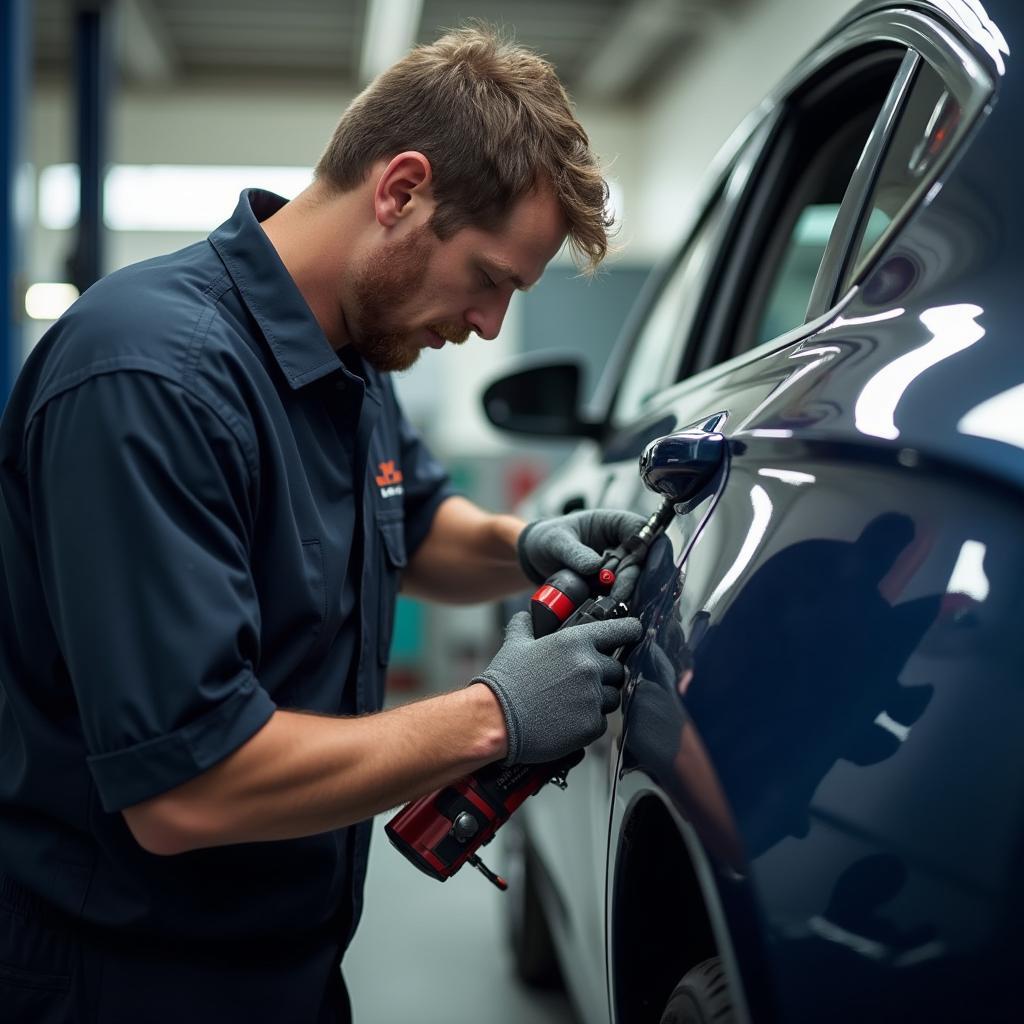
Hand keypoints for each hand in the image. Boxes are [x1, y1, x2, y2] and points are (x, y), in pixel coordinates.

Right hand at [473, 610, 642, 764]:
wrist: (496, 719)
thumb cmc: (505, 682)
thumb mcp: (515, 644)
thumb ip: (526, 625)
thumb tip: (527, 615)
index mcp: (576, 641)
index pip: (623, 630)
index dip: (630, 632)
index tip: (633, 634)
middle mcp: (590, 667)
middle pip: (618, 669)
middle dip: (604, 674)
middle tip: (580, 681)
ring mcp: (592, 697)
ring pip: (612, 696)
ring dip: (598, 698)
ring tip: (570, 701)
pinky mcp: (591, 725)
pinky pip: (600, 721)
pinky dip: (588, 721)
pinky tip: (567, 719)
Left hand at [517, 509, 647, 600]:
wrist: (534, 557)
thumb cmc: (545, 538)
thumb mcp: (556, 541)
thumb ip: (575, 553)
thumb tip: (595, 567)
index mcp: (611, 523)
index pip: (638, 529)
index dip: (641, 544)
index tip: (631, 562)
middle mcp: (618, 542)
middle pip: (639, 558)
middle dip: (630, 576)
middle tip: (617, 593)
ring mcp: (615, 564)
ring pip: (631, 577)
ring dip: (622, 590)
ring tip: (608, 601)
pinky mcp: (608, 582)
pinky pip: (617, 591)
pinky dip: (613, 599)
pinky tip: (604, 605)